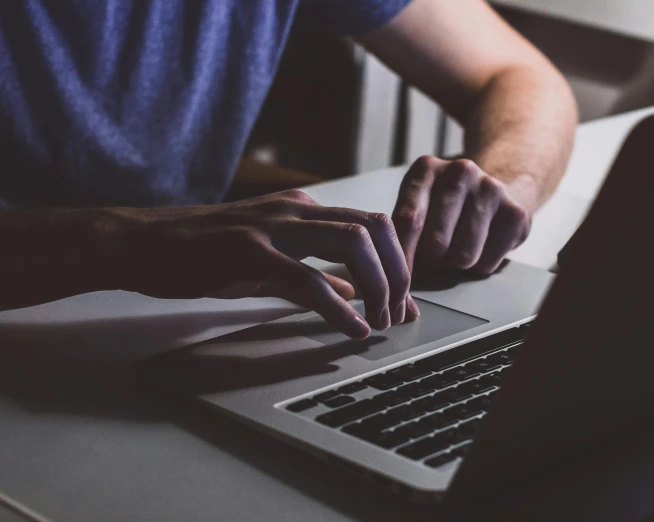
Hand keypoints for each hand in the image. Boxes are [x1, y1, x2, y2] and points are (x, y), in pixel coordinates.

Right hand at [113, 190, 417, 338]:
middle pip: (375, 227)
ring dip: (377, 285)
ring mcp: (272, 227)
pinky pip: (307, 279)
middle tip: (398, 312)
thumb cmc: (203, 252)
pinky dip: (339, 308)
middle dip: (398, 273)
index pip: (372, 225)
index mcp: (303, 209)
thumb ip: (314, 271)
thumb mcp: (269, 259)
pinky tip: (351, 328)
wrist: (142, 244)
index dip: (398, 263)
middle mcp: (295, 210)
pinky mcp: (248, 252)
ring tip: (379, 320)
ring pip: (352, 243)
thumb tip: (354, 290)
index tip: (405, 300)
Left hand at [392, 156, 532, 275]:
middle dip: (431, 262)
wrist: (497, 193)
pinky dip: (479, 267)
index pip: (408, 220)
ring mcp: (490, 189)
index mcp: (426, 169)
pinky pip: (487, 263)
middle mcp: (460, 172)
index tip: (398, 278)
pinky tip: (480, 248)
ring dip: (455, 265)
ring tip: (456, 250)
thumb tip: (394, 272)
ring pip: (463, 257)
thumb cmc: (446, 208)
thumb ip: (402, 233)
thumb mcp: (418, 207)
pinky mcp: (515, 213)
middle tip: (435, 257)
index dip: (402, 256)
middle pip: (435, 243)